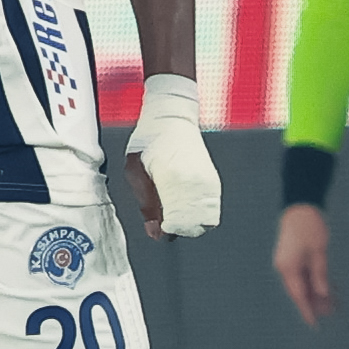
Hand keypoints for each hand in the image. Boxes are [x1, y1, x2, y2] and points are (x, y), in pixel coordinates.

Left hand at [124, 75, 220, 238]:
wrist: (170, 117)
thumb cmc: (148, 141)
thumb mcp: (135, 172)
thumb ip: (146, 204)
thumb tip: (154, 232)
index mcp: (174, 180)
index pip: (178, 223)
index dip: (168, 231)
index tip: (159, 229)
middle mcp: (196, 182)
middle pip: (194, 225)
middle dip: (180, 229)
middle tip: (165, 223)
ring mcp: (207, 180)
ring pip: (206, 219)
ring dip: (191, 222)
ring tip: (174, 213)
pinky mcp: (213, 179)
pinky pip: (212, 207)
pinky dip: (200, 214)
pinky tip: (186, 207)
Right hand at [274, 204, 334, 325]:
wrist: (299, 208)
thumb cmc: (310, 228)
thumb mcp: (319, 252)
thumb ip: (320, 275)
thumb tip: (323, 294)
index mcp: (289, 268)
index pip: (299, 295)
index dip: (307, 310)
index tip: (314, 324)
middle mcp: (285, 268)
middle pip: (300, 291)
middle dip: (314, 303)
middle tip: (330, 313)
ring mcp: (287, 263)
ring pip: (302, 284)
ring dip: (315, 293)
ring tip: (331, 303)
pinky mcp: (292, 257)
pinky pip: (303, 275)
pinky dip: (314, 282)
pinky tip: (326, 288)